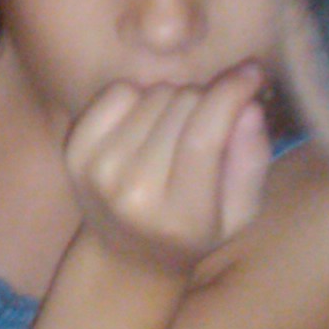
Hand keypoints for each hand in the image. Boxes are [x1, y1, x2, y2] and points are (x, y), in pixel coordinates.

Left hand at [63, 66, 270, 277]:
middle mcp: (132, 193)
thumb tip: (248, 105)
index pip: (203, 137)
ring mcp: (98, 170)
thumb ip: (251, 159)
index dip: (232, 94)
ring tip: (176, 132)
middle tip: (211, 121)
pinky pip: (119, 91)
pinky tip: (146, 127)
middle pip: (181, 106)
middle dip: (207, 100)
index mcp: (181, 216)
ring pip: (153, 94)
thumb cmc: (197, 229)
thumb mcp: (241, 210)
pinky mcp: (75, 150)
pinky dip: (139, 97)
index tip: (253, 73)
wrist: (128, 255)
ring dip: (174, 101)